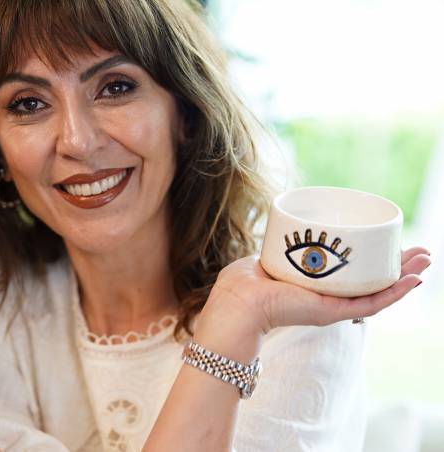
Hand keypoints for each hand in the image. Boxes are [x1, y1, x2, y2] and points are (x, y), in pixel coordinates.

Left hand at [201, 247, 430, 336]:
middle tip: (421, 251)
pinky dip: (394, 293)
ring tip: (427, 261)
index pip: (348, 275)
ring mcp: (331, 306)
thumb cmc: (241, 286)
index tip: (388, 245)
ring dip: (404, 277)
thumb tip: (287, 237)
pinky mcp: (331, 312)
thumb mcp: (266, 262)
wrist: (237, 305)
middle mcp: (325, 298)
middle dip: (397, 266)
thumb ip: (279, 251)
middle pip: (370, 282)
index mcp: (311, 286)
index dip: (370, 261)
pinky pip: (371, 305)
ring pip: (377, 293)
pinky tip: (413, 281)